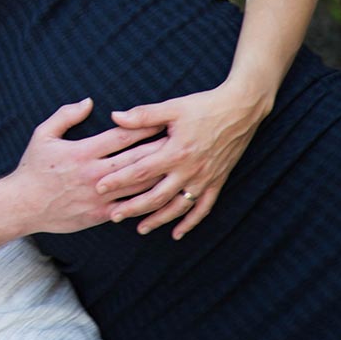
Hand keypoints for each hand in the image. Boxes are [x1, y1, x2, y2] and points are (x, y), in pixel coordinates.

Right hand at [0, 98, 165, 234]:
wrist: (22, 205)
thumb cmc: (33, 168)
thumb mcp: (43, 135)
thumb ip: (65, 116)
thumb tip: (88, 101)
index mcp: (83, 152)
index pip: (121, 136)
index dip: (144, 127)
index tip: (162, 120)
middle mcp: (94, 173)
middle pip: (136, 158)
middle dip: (160, 148)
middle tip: (182, 139)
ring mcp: (99, 196)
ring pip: (137, 184)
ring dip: (159, 174)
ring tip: (179, 165)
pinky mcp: (100, 214)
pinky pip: (129, 207)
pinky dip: (147, 201)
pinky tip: (162, 195)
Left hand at [96, 80, 271, 238]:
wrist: (241, 109)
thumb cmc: (203, 106)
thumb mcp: (172, 107)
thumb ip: (143, 115)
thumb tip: (114, 117)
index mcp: (175, 151)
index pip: (140, 171)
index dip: (118, 180)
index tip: (99, 187)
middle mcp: (189, 170)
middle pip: (156, 195)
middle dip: (133, 207)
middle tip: (113, 216)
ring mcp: (205, 179)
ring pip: (178, 206)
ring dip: (158, 219)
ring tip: (140, 228)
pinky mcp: (217, 182)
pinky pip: (203, 208)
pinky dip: (190, 223)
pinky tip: (177, 233)